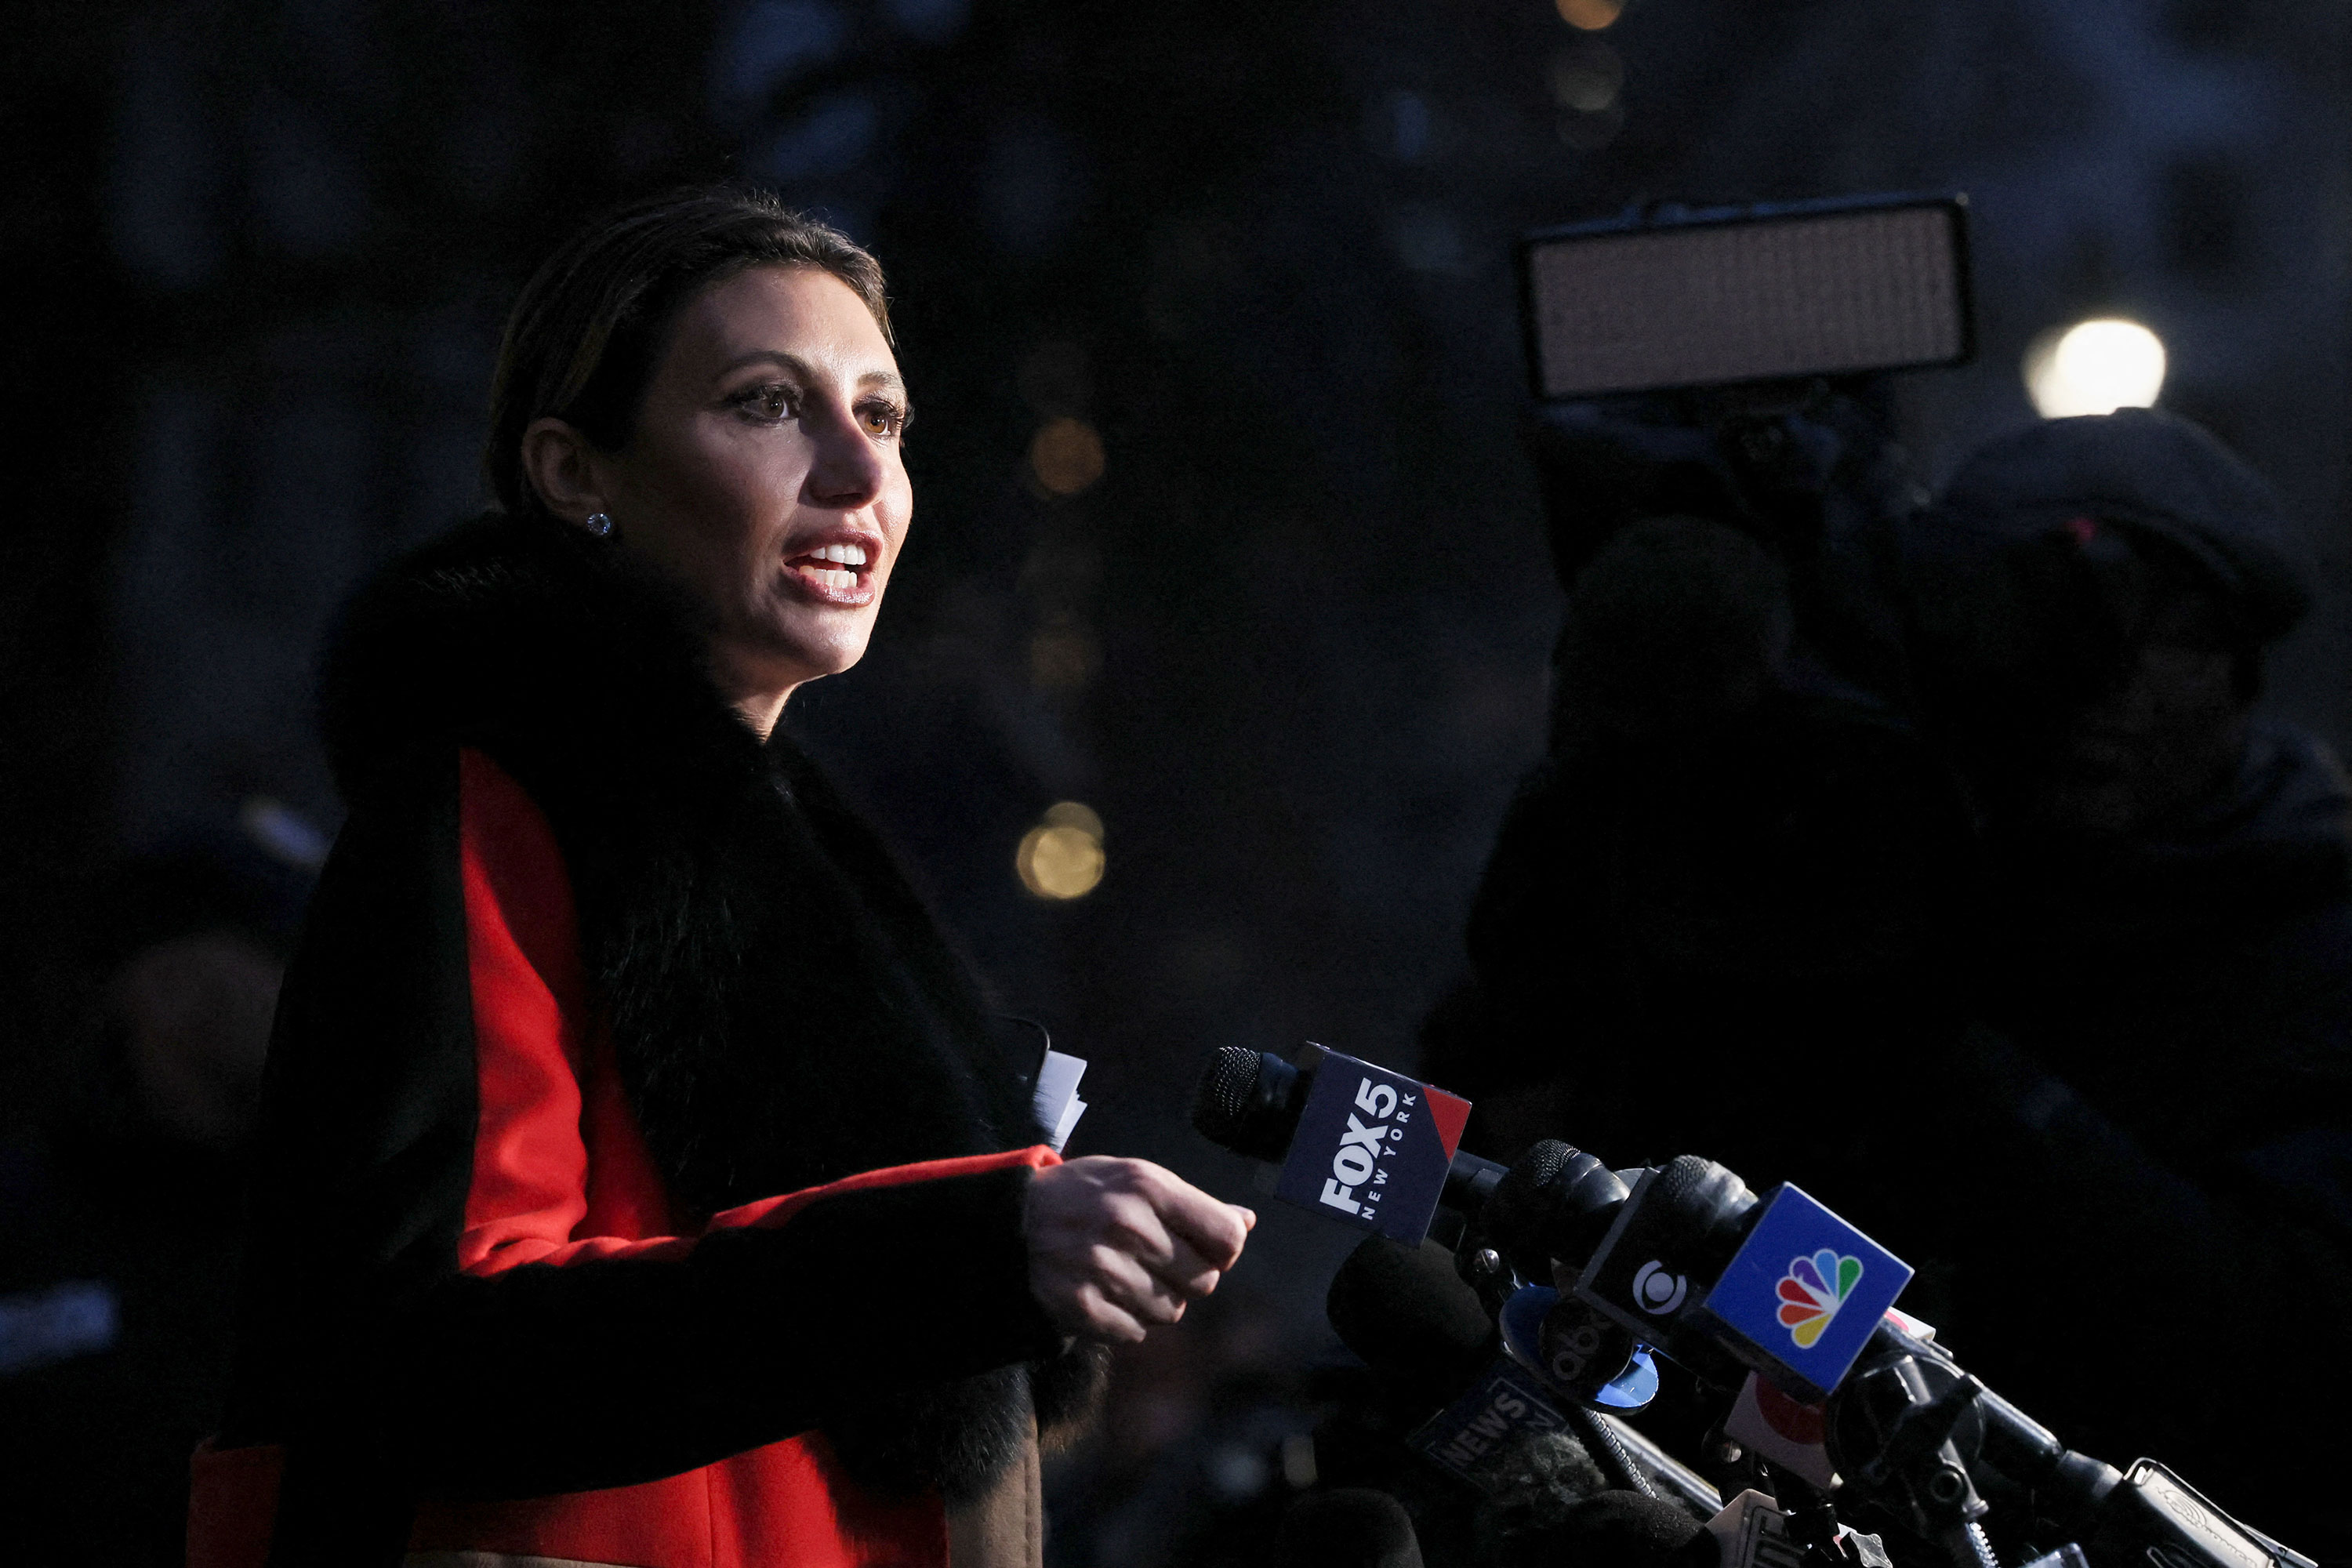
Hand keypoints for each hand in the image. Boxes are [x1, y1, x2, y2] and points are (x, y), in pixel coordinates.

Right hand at [1024, 1156, 1255, 1343]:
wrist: (1009, 1222)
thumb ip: (1191, 1203)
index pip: (1227, 1237)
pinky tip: (1102, 1293)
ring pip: (1171, 1313)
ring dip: (1154, 1301)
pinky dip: (1125, 1321)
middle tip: (1155, 1260)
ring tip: (1123, 1274)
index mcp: (1147, 1187)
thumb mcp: (1134, 1179)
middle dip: (1186, 1277)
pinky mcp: (1083, 1306)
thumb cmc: (1083, 1196)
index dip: (1224, 1248)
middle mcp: (1128, 1226)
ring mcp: (1104, 1269)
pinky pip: (1135, 1333)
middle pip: (1204, 1281)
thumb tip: (1246, 1221)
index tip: (1205, 1247)